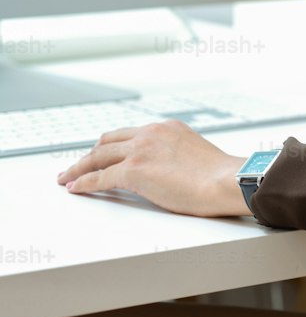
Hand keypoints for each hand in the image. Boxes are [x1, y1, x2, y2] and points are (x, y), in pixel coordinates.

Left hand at [57, 120, 249, 217]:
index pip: (130, 134)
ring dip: (79, 168)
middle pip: (108, 141)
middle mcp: (151, 133)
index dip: (112, 145)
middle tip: (79, 165)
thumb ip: (175, 156)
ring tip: (68, 177)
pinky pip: (99, 177)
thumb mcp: (195, 155)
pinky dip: (83, 182)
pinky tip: (75, 188)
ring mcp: (141, 149)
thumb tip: (167, 172)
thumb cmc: (220, 176)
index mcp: (167, 128)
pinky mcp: (134, 170)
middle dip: (91, 154)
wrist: (226, 180)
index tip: (103, 152)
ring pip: (98, 156)